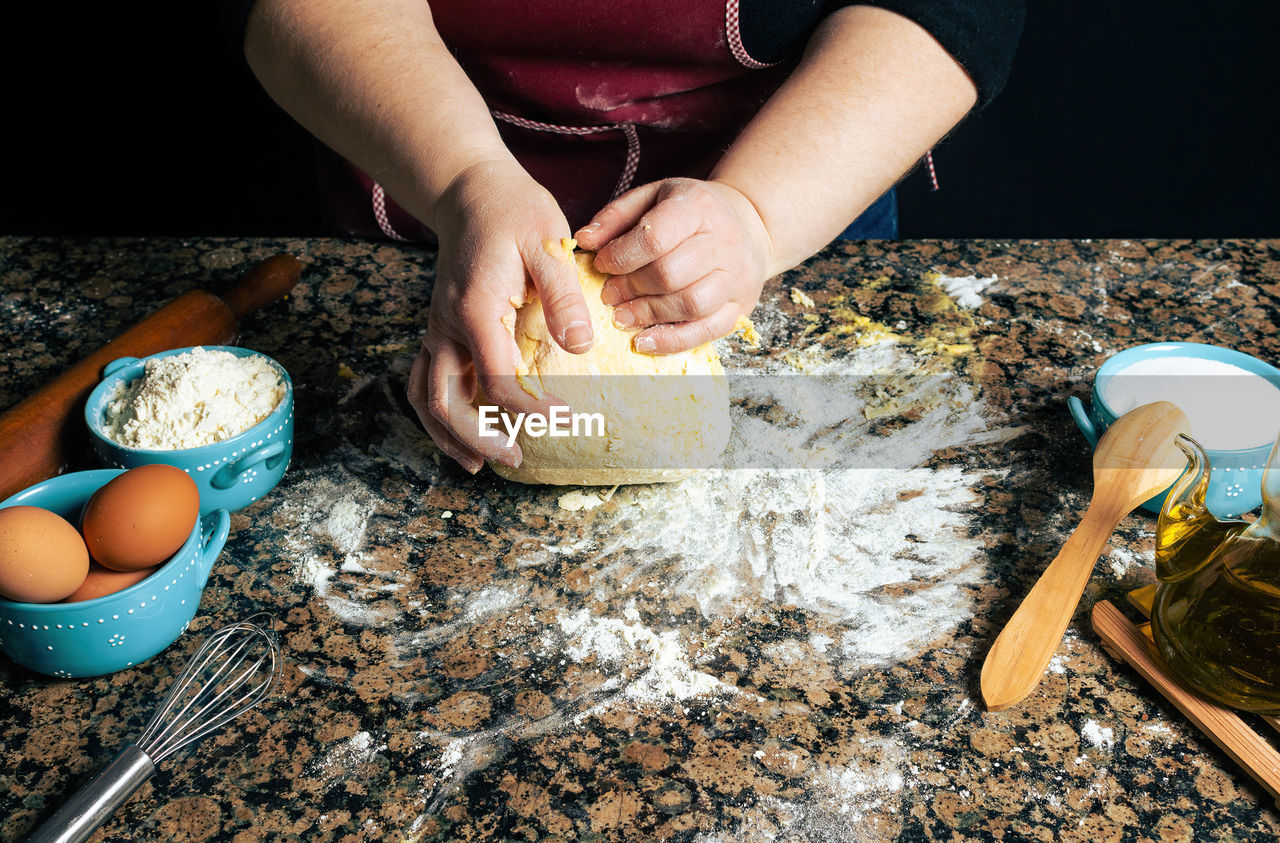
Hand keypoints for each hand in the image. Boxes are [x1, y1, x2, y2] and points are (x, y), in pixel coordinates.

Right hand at [407, 158, 590, 472]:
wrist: (471, 192)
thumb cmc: (514, 213)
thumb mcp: (547, 243)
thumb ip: (563, 295)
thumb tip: (580, 346)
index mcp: (475, 309)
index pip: (497, 379)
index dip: (532, 409)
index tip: (568, 417)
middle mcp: (446, 325)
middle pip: (445, 400)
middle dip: (478, 437)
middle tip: (516, 456)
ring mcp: (437, 330)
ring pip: (425, 396)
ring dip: (448, 434)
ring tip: (479, 463)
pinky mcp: (440, 331)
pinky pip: (425, 381)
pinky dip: (438, 413)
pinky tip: (464, 432)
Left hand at [574, 178, 772, 353]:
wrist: (746, 223)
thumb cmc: (690, 212)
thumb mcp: (653, 198)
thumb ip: (615, 217)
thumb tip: (583, 241)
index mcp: (698, 206)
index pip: (655, 237)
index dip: (620, 257)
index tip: (601, 265)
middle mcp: (724, 241)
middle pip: (670, 274)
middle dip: (631, 288)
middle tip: (608, 295)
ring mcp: (737, 276)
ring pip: (690, 305)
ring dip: (648, 315)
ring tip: (621, 316)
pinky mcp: (741, 306)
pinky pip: (707, 331)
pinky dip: (672, 341)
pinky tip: (643, 341)